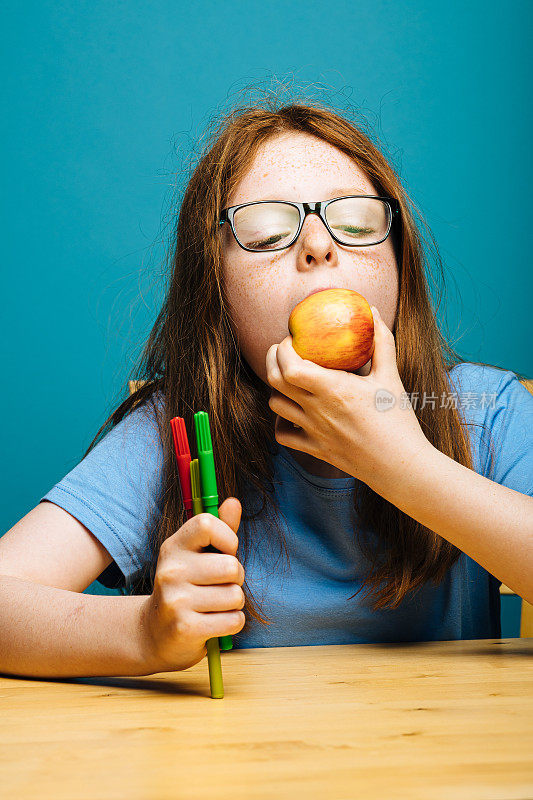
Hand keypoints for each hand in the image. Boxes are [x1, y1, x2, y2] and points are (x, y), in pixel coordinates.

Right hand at [139, 497, 244, 673]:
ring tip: (215, 606)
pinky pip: (233, 621)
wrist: (153, 634)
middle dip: (236, 579)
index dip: (227, 538)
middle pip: (231, 566)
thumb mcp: (197, 556)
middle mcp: (171, 570)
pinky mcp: (185, 628)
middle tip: (220, 586)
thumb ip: (219, 530)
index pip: (207, 524)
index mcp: (174, 547)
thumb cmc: (185, 588)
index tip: (224, 552)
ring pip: (236, 596)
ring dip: (234, 604)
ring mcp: (176, 600)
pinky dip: (232, 623)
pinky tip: (214, 623)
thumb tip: (234, 502)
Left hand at [265, 306, 429, 489]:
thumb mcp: (391, 378)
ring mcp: (313, 432)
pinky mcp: (315, 451)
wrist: (401, 467)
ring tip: (288, 380)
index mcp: (333, 389)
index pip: (290, 366)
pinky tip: (293, 414)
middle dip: (272, 361)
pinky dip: (281, 423)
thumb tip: (372, 312)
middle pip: (275, 381)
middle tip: (281, 352)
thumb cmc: (398, 421)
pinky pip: (283, 436)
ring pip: (276, 406)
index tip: (292, 340)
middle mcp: (317, 410)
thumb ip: (381, 343)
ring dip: (277, 389)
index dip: (283, 349)